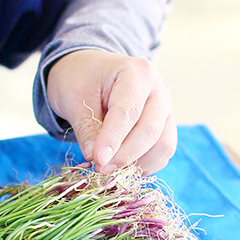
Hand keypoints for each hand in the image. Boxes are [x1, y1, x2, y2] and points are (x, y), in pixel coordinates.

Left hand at [46, 49, 175, 175]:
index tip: (98, 161)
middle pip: (150, 131)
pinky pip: (161, 151)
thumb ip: (87, 128)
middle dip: (124, 156)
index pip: (128, 112)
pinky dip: (144, 164)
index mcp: (137, 73)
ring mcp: (165, 107)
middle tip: (99, 169)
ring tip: (108, 170)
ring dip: (137, 164)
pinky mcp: (164, 124)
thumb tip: (97, 161)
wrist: (87, 69)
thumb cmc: (79, 77)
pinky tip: (121, 167)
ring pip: (162, 145)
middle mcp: (158, 88)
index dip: (113, 140)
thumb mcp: (73, 97)